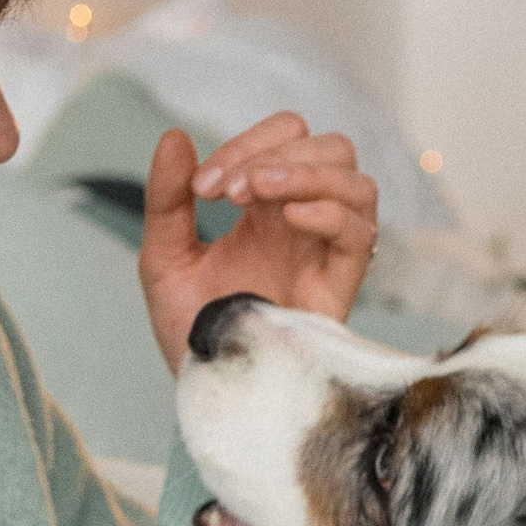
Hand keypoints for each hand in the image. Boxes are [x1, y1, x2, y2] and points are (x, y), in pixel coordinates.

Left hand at [140, 111, 379, 374]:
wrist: (207, 388)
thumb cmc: (193, 330)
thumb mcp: (164, 257)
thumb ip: (166, 199)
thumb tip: (173, 136)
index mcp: (268, 209)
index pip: (288, 139)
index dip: (250, 143)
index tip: (204, 187)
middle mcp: (305, 225)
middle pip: (332, 149)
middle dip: (278, 154)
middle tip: (229, 192)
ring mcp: (326, 254)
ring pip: (357, 183)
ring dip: (306, 173)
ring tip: (257, 195)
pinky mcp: (339, 288)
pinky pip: (361, 235)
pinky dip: (330, 213)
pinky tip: (289, 220)